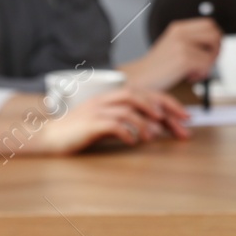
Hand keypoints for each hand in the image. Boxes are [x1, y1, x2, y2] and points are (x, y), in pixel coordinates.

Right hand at [0, 88, 190, 154]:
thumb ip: (130, 121)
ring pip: (128, 107)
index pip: (146, 93)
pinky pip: (112, 123)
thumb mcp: (108, 123)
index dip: (168, 102)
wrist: (49, 137)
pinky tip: (134, 141)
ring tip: (156, 136)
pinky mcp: (89, 123)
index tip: (185, 116)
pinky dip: (126, 131)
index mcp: (113, 96)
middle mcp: (107, 99)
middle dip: (165, 109)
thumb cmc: (80, 132)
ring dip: (146, 121)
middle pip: (141, 96)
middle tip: (182, 124)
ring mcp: (97, 110)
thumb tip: (157, 128)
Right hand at [120, 18, 221, 89]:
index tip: (210, 52)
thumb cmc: (157, 69)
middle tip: (206, 62)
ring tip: (195, 71)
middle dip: (216, 50)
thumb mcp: (173, 47)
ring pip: (213, 50)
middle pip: (215, 33)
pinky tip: (189, 77)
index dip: (215, 38)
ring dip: (209, 64)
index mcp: (178, 28)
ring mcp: (182, 44)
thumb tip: (215, 45)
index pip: (209, 24)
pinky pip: (206, 64)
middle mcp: (181, 32)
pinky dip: (202, 74)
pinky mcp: (184, 58)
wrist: (139, 79)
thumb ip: (191, 42)